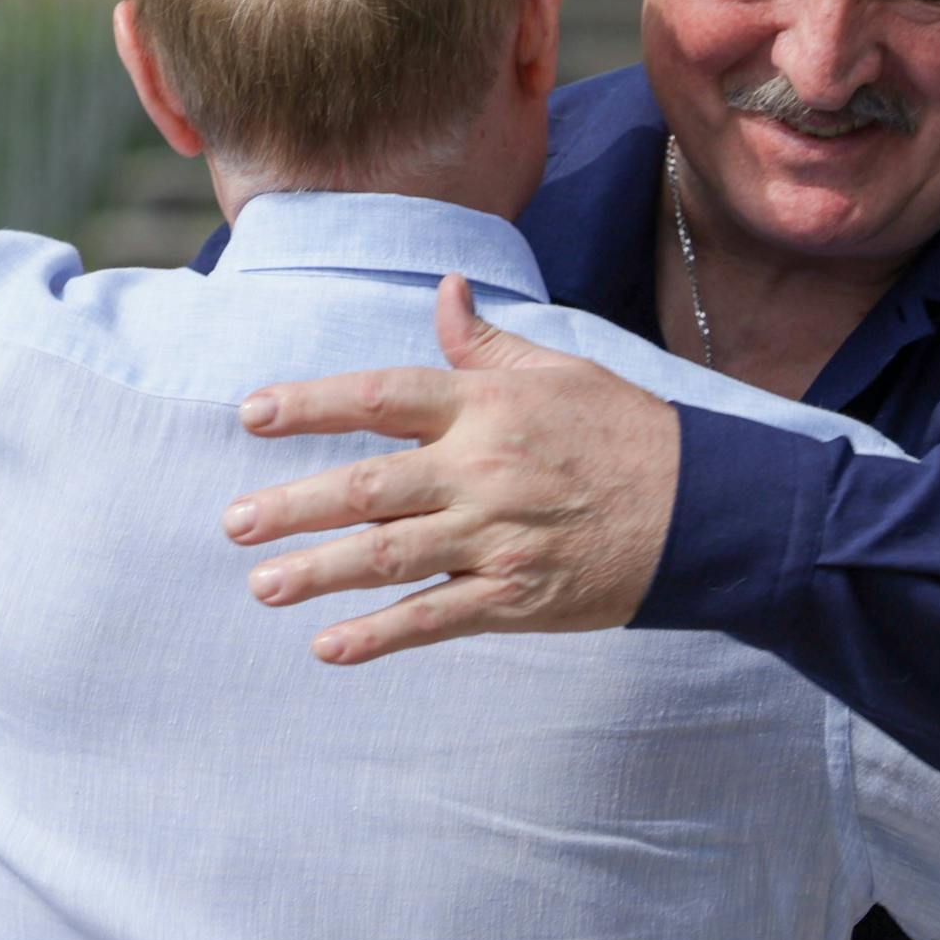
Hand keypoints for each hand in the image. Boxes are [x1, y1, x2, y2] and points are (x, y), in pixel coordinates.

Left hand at [223, 275, 680, 662]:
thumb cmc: (627, 432)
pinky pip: (436, 618)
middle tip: (234, 522)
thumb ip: (486, 344)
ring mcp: (497, 537)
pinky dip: (380, 636)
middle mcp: (482, 469)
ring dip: (319, 571)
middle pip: (368, 487)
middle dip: (294, 505)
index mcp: (486, 407)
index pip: (380, 397)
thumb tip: (446, 291)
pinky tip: (330, 647)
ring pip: (389, 557)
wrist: (704, 507)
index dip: (311, 405)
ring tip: (262, 584)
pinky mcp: (517, 594)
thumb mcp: (560, 370)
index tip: (251, 413)